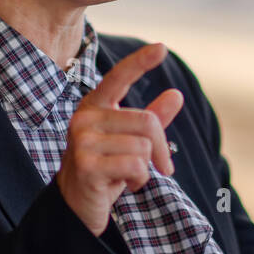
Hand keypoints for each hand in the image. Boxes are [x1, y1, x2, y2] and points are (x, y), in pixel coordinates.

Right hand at [55, 43, 184, 234]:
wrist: (77, 206)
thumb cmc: (106, 169)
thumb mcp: (130, 141)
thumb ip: (152, 118)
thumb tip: (177, 95)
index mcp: (95, 106)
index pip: (118, 77)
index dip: (140, 62)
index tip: (161, 47)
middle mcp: (84, 118)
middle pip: (147, 122)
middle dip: (159, 149)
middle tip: (157, 166)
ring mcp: (82, 141)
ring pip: (143, 147)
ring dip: (145, 168)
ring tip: (125, 174)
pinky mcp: (86, 165)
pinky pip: (136, 166)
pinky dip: (138, 180)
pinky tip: (121, 184)